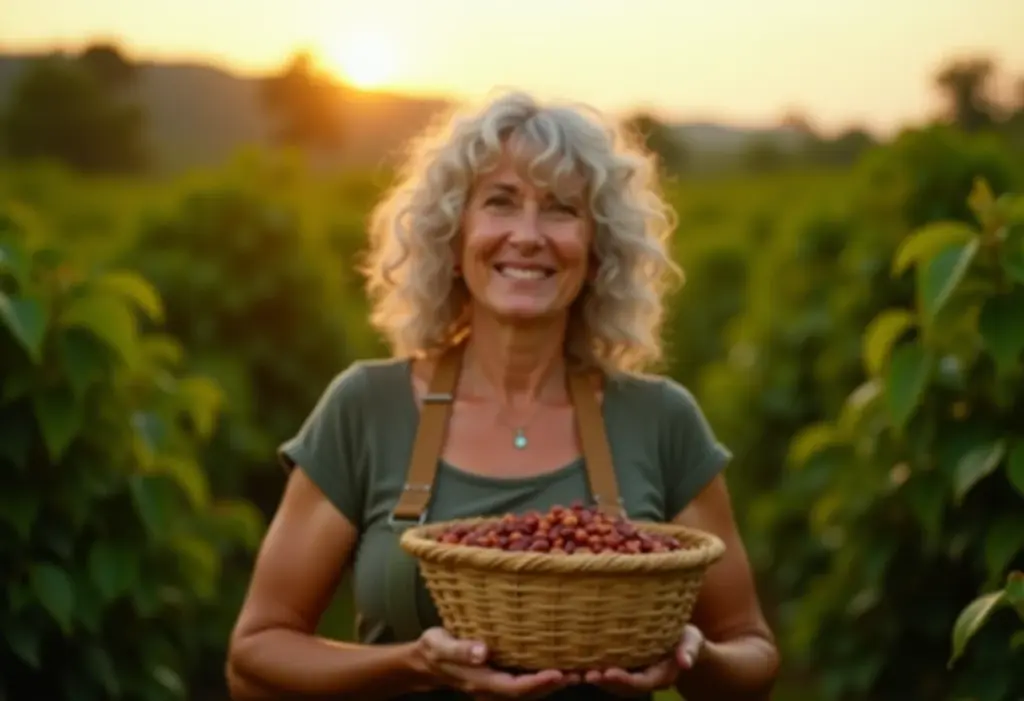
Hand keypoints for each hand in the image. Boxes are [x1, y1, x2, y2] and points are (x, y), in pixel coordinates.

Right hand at [414, 627, 578, 698]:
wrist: (427, 662)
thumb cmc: (434, 649)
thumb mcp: (441, 645)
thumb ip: (461, 649)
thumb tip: (484, 652)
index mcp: (481, 682)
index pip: (516, 688)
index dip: (538, 683)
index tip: (560, 673)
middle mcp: (493, 689)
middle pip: (530, 693)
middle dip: (556, 685)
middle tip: (582, 673)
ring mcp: (497, 687)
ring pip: (531, 690)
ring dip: (555, 683)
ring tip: (580, 671)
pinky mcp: (501, 679)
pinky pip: (526, 682)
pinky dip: (544, 677)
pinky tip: (561, 666)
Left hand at [582, 624, 704, 697]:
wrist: (684, 642)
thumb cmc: (687, 638)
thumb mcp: (692, 641)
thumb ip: (689, 650)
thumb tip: (685, 662)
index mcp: (660, 676)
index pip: (640, 682)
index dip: (623, 680)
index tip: (607, 673)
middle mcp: (643, 678)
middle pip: (621, 686)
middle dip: (603, 682)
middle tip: (585, 676)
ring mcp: (632, 673)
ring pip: (610, 680)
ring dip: (593, 677)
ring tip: (574, 672)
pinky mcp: (623, 665)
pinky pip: (606, 669)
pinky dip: (592, 668)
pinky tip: (574, 662)